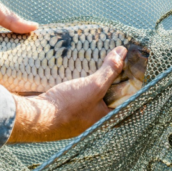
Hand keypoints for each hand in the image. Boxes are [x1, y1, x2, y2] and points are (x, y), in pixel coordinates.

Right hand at [7, 47, 126, 142]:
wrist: (35, 118)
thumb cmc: (68, 107)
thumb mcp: (94, 86)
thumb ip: (110, 70)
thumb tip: (123, 52)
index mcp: (105, 117)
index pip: (126, 102)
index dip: (133, 87)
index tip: (136, 72)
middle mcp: (93, 118)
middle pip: (109, 96)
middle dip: (112, 80)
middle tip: (117, 62)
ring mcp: (78, 115)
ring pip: (92, 95)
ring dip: (94, 81)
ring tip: (98, 63)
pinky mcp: (64, 108)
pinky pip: (77, 94)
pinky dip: (79, 83)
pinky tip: (77, 71)